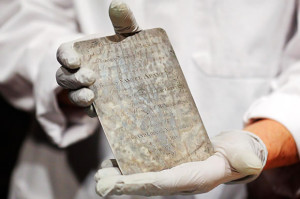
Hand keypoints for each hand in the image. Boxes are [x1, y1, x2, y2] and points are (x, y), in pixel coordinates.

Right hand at [55, 0, 139, 116]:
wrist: (143, 73)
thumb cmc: (130, 49)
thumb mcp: (129, 35)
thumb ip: (123, 22)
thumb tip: (118, 5)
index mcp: (82, 52)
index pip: (64, 53)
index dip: (65, 56)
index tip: (75, 60)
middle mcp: (79, 71)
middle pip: (64, 76)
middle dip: (73, 78)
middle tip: (89, 77)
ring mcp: (86, 89)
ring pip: (72, 94)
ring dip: (78, 96)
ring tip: (90, 96)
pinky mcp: (96, 104)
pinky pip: (87, 109)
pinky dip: (90, 110)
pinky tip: (98, 110)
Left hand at [94, 130, 266, 195]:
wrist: (233, 154)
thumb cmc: (238, 153)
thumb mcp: (244, 154)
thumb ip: (245, 159)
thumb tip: (249, 163)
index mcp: (197, 178)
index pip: (166, 183)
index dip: (142, 183)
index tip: (119, 183)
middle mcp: (182, 180)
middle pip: (148, 184)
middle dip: (124, 185)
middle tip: (101, 182)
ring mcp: (174, 174)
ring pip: (144, 178)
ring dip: (122, 177)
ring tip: (101, 171)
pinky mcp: (170, 165)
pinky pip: (147, 168)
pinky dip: (130, 167)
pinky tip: (115, 161)